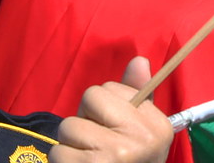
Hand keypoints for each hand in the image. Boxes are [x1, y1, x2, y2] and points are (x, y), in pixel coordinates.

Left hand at [51, 57, 172, 162]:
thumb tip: (139, 60)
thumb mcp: (140, 135)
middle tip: (95, 146)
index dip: (102, 109)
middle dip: (84, 120)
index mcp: (156, 125)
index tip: (111, 130)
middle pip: (89, 99)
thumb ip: (138, 97)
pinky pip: (58, 152)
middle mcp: (139, 138)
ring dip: (70, 146)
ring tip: (85, 162)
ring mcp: (114, 155)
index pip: (109, 89)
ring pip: (69, 127)